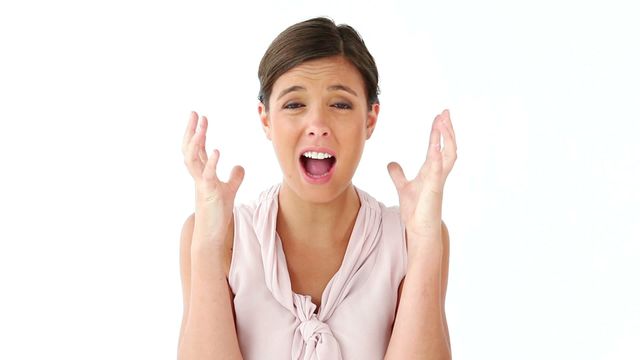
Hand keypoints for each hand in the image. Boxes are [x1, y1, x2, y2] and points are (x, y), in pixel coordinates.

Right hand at [182, 111, 244, 242]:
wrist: (212, 233)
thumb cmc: (218, 213)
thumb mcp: (229, 190)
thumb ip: (234, 177)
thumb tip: (239, 166)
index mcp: (202, 173)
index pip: (197, 149)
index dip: (198, 133)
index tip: (201, 117)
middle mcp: (198, 176)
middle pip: (189, 149)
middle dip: (191, 130)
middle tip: (194, 113)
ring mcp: (201, 184)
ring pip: (192, 159)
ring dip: (197, 142)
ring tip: (202, 127)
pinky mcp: (208, 194)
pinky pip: (207, 175)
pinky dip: (212, 162)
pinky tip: (218, 151)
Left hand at [387, 109, 456, 244]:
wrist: (420, 230)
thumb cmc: (416, 210)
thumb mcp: (403, 187)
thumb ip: (398, 175)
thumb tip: (391, 163)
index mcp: (431, 171)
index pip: (436, 146)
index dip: (438, 132)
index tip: (439, 116)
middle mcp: (437, 173)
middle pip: (448, 146)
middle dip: (447, 129)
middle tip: (445, 112)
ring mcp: (438, 180)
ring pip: (448, 155)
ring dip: (446, 138)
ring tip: (442, 122)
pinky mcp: (434, 189)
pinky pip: (438, 171)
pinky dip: (438, 158)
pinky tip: (436, 147)